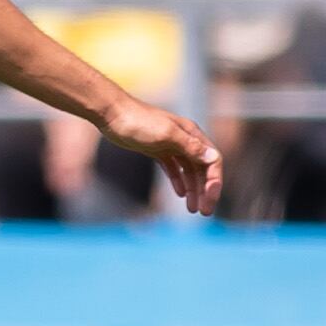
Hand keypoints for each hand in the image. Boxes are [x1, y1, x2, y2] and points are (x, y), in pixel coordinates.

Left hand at [99, 94, 224, 214]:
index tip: (209, 201)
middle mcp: (185, 139)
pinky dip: (178, 180)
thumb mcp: (166, 135)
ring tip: (192, 209)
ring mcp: (170, 145)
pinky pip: (173, 168)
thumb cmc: (138, 122)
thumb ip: (189, 146)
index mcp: (191, 134)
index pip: (212, 161)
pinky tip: (180, 194)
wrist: (111, 113)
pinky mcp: (157, 149)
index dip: (214, 182)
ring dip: (192, 189)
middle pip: (201, 169)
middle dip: (204, 191)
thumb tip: (213, 157)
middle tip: (204, 212)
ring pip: (188, 170)